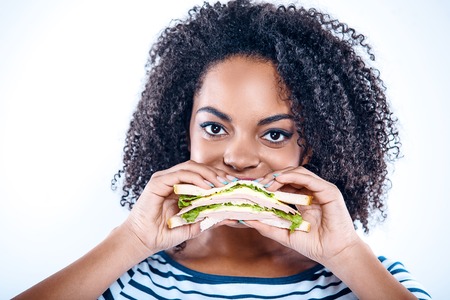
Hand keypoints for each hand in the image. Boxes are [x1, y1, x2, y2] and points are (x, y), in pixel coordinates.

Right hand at [120, 160, 232, 256]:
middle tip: (229, 182)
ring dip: (207, 174)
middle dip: (215, 173)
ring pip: (190, 167)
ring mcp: (164, 179)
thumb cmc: (164, 234)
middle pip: (198, 167)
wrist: (143, 241)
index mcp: (180, 188)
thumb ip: (207, 220)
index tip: (232, 184)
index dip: (217, 177)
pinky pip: (179, 174)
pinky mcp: (157, 182)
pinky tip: (206, 187)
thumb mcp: (192, 226)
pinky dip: (195, 178)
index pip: (201, 175)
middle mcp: (172, 180)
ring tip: (220, 184)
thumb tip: (227, 216)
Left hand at [245, 167, 360, 264]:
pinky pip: (308, 178)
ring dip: (280, 176)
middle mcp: (312, 193)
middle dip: (272, 178)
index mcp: (303, 201)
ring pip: (298, 173)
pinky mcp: (329, 191)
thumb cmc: (313, 245)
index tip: (254, 189)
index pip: (284, 186)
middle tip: (258, 185)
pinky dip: (292, 176)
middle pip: (289, 176)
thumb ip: (266, 226)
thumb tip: (245, 219)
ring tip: (266, 183)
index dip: (269, 185)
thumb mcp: (284, 234)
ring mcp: (321, 190)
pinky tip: (279, 180)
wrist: (334, 254)